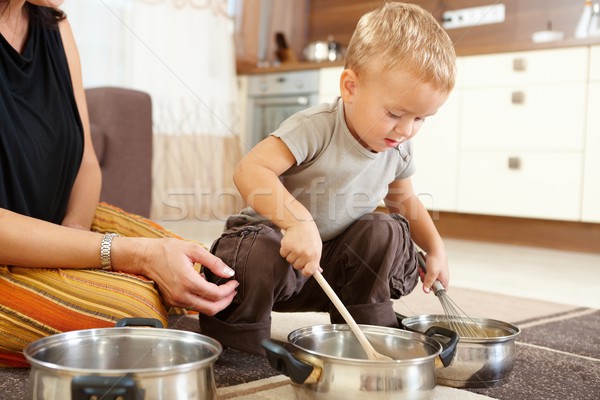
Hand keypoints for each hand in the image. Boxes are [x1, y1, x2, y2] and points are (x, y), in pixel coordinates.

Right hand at [114, 237, 238, 315]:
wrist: (145, 257)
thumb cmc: (167, 250)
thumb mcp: (194, 249)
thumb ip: (214, 262)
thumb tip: (229, 272)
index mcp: (188, 281)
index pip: (216, 295)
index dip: (229, 290)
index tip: (234, 282)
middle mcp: (181, 295)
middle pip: (212, 309)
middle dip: (226, 301)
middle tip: (233, 290)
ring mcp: (176, 301)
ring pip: (203, 310)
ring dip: (216, 302)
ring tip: (223, 289)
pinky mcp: (173, 302)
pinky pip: (193, 306)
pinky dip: (204, 300)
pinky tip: (206, 287)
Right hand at [279, 222, 322, 275]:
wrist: (300, 221)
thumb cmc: (309, 235)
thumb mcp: (316, 246)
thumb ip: (316, 259)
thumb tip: (319, 271)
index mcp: (315, 255)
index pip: (310, 271)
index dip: (305, 272)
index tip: (303, 270)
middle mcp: (306, 254)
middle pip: (297, 266)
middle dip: (297, 260)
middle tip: (299, 249)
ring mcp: (296, 250)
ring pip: (289, 260)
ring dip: (290, 254)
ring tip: (295, 244)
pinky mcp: (286, 246)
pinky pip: (283, 254)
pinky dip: (284, 249)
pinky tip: (289, 242)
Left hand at [420, 250, 448, 293]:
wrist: (434, 248)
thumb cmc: (436, 260)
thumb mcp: (432, 273)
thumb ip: (429, 283)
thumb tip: (426, 291)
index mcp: (444, 281)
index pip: (441, 291)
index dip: (434, 290)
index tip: (428, 286)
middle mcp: (441, 278)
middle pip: (432, 286)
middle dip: (425, 281)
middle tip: (424, 275)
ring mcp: (437, 274)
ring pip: (427, 280)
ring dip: (423, 275)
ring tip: (422, 270)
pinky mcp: (432, 270)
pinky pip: (426, 274)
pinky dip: (423, 271)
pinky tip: (422, 267)